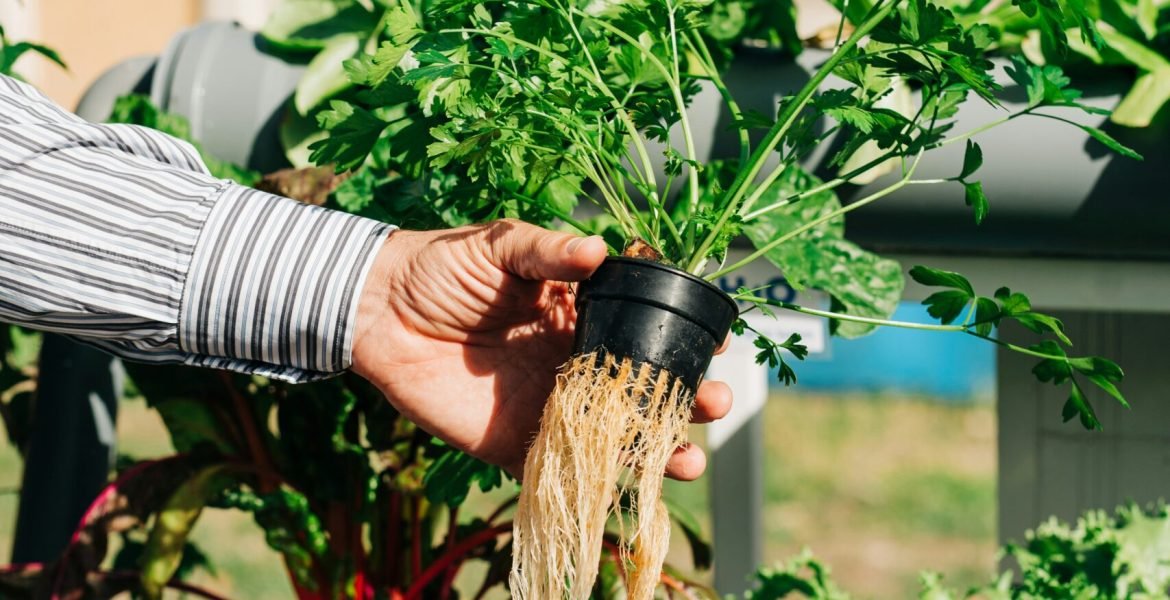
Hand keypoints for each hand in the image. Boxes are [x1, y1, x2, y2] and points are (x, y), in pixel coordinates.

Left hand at [350, 220, 732, 478]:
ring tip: (687, 458)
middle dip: (685, 400)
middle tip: (714, 403)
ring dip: (656, 450)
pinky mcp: (516, 443)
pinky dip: (597, 484)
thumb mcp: (500, 245)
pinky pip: (563, 469)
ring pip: (615, 435)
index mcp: (580, 313)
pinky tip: (630, 489)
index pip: (645, 329)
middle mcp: (574, 362)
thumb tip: (600, 250)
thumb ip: (547, 251)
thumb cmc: (441, 266)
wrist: (378, 311)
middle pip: (642, 389)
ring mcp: (549, 405)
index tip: (718, 344)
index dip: (684, 338)